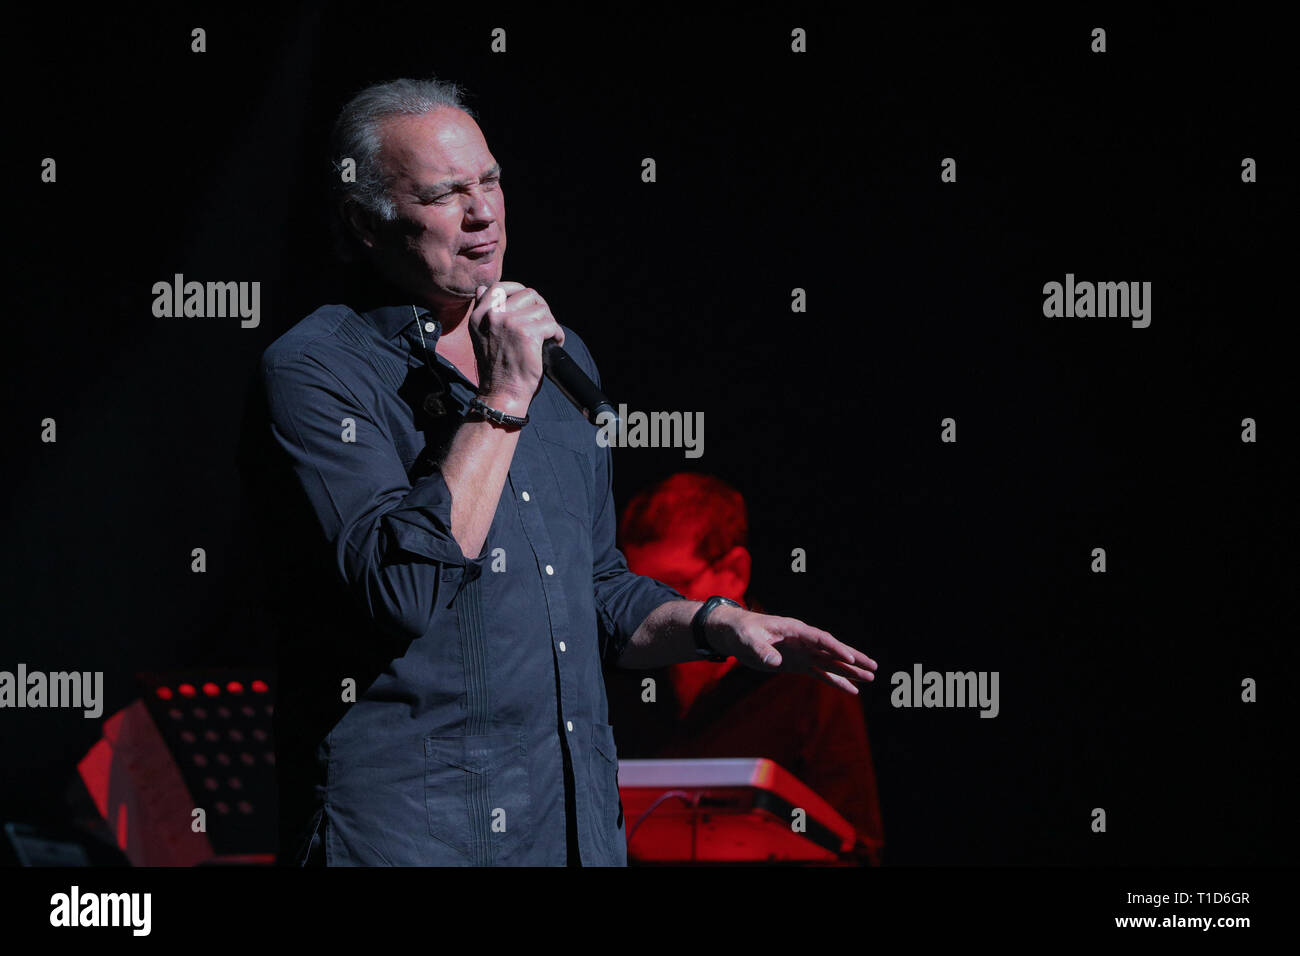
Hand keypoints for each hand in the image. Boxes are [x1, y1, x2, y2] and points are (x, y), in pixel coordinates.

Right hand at [468, 281, 563, 414]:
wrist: (501, 394)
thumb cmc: (496, 369)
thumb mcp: (480, 335)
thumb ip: (483, 312)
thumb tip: (483, 288)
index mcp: (478, 315)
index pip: (498, 287)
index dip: (518, 291)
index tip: (528, 304)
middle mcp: (492, 316)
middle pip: (527, 294)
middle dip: (540, 307)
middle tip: (543, 324)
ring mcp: (510, 323)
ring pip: (542, 309)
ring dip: (549, 323)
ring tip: (547, 338)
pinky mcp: (527, 333)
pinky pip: (551, 324)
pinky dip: (557, 335)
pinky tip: (554, 344)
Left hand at [707, 606, 876, 694]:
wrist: (734, 634)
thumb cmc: (742, 631)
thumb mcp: (748, 639)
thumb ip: (762, 649)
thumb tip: (775, 662)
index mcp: (795, 630)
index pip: (820, 639)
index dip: (836, 648)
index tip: (850, 658)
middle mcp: (804, 642)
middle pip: (833, 650)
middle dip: (854, 659)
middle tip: (874, 667)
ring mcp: (803, 654)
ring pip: (831, 663)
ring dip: (850, 672)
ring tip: (870, 678)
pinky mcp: (798, 665)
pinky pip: (821, 674)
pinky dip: (836, 682)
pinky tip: (852, 690)